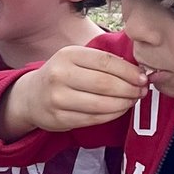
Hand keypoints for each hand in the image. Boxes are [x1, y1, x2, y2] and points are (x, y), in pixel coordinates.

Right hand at [12, 44, 147, 132]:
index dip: (129, 71)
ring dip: (123, 104)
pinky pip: (94, 118)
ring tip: (132, 101)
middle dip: (129, 89)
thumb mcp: (76, 59)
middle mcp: (60, 75)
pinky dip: (112, 115)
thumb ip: (102, 62)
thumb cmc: (62, 75)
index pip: (106, 62)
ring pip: (101, 104)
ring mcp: (58, 98)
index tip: (143, 77)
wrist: (31, 96)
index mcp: (68, 55)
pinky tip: (119, 110)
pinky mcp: (59, 118)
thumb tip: (138, 71)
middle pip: (105, 84)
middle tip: (141, 91)